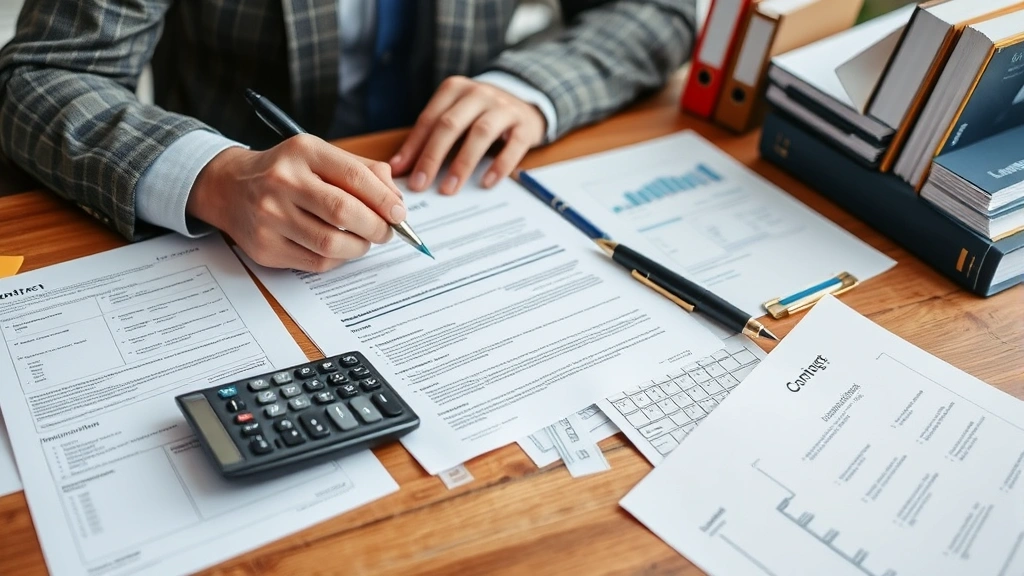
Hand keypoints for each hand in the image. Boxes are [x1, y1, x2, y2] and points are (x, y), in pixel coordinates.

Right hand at [187, 134, 405, 272]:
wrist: (229, 188)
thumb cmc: (286, 172)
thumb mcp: (320, 156)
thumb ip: (363, 171)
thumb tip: (396, 201)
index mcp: (302, 152)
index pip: (354, 176)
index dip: (384, 199)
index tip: (399, 213)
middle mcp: (282, 182)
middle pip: (344, 212)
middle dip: (376, 227)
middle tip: (386, 231)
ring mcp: (270, 217)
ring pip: (332, 244)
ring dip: (359, 247)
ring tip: (364, 240)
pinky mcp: (265, 247)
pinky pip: (316, 263)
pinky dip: (338, 259)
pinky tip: (340, 248)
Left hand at [390, 76, 546, 194]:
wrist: (524, 102)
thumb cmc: (480, 115)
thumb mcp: (454, 116)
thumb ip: (429, 137)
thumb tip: (399, 167)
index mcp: (455, 89)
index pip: (430, 119)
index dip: (414, 147)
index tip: (402, 173)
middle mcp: (478, 94)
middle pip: (450, 125)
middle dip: (432, 157)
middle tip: (421, 184)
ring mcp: (503, 107)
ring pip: (480, 133)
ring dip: (462, 163)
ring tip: (450, 189)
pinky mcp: (524, 125)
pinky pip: (513, 146)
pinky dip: (500, 165)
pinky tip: (487, 183)